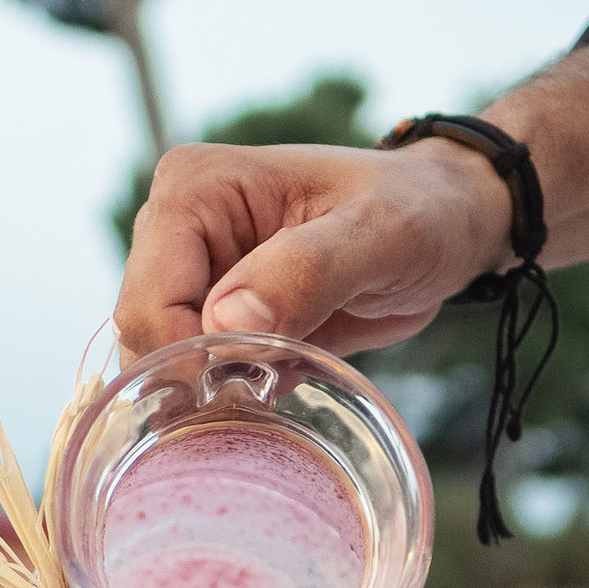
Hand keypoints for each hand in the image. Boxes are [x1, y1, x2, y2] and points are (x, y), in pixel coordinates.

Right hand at [115, 137, 512, 359]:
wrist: (446, 225)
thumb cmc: (419, 211)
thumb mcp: (381, 234)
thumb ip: (307, 271)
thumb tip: (225, 324)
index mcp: (193, 189)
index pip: (147, 299)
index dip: (189, 356)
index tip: (256, 380)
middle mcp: (173, 231)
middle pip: (142, 338)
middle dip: (200, 378)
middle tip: (277, 384)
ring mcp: (190, 277)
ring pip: (159, 366)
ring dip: (212, 394)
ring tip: (283, 382)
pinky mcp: (212, 316)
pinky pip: (191, 378)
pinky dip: (226, 399)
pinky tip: (278, 388)